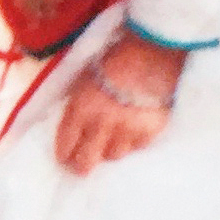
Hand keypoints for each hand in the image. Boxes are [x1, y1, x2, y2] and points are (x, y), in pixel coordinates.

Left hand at [53, 37, 183, 173]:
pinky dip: (134, 141)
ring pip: (114, 155)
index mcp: (80, 109)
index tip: (64, 158)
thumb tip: (73, 122)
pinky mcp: (149, 132)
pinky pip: (138, 146)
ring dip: (111, 149)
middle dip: (81, 165)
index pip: (66, 144)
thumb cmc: (116, 58)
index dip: (64, 154)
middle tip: (82, 167)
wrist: (155, 52)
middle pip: (86, 161)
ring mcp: (126, 131)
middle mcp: (101, 125)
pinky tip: (134, 130)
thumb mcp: (85, 76)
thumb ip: (78, 102)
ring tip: (112, 140)